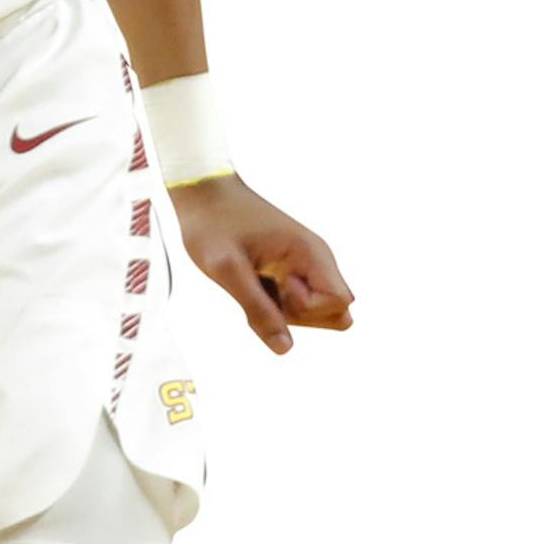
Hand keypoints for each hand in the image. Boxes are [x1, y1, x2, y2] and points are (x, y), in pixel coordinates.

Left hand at [170, 175, 353, 356]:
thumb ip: (258, 310)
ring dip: (287, 311)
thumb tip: (285, 349)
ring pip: (318, 312)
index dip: (307, 308)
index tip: (276, 284)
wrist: (203, 194)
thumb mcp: (227, 270)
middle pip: (336, 312)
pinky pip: (299, 304)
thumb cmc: (213, 226)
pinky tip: (254, 281)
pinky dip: (277, 304)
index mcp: (311, 252)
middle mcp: (318, 259)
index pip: (341, 302)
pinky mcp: (293, 271)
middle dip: (300, 315)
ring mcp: (307, 265)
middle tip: (264, 286)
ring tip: (257, 282)